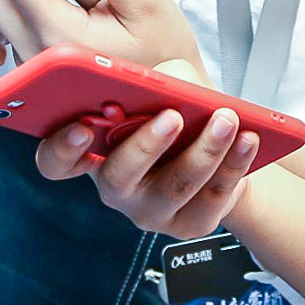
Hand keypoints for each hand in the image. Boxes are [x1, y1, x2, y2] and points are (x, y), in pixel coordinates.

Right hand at [36, 58, 261, 236]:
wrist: (219, 151)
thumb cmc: (177, 111)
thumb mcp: (158, 87)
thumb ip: (151, 81)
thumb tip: (163, 86)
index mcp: (93, 151)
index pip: (56, 161)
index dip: (61, 148)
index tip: (80, 126)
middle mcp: (116, 186)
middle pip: (118, 176)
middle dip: (145, 145)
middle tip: (170, 116)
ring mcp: (152, 210)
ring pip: (174, 187)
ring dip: (203, 150)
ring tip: (225, 118)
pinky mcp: (191, 223)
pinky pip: (213, 196)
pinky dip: (234, 163)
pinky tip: (248, 138)